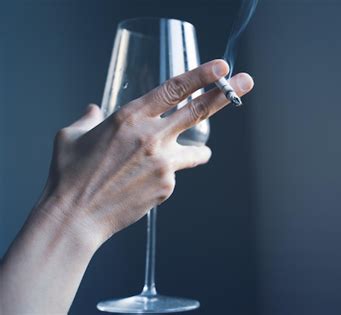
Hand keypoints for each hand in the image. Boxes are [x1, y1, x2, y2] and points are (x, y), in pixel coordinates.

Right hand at [35, 59, 253, 247]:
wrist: (75, 217)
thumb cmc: (69, 175)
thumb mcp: (72, 136)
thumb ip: (89, 119)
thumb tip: (94, 110)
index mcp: (130, 117)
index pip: (174, 88)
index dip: (201, 74)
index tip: (222, 66)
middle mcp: (152, 137)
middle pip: (198, 110)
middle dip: (226, 93)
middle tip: (247, 82)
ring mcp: (163, 163)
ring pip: (197, 151)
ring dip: (198, 151)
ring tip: (195, 154)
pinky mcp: (167, 186)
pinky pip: (175, 174)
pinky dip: (166, 175)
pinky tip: (143, 183)